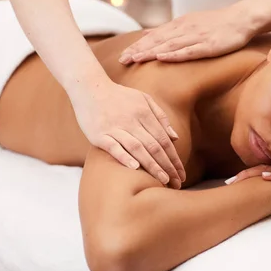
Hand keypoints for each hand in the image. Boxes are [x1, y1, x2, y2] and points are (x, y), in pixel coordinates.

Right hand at [70, 79, 185, 187]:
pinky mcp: (98, 134)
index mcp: (144, 113)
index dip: (174, 157)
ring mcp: (114, 127)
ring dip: (152, 165)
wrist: (89, 87)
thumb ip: (160, 117)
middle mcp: (132, 120)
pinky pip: (113, 147)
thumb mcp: (144, 99)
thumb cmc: (119, 96)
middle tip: (177, 183)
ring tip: (163, 180)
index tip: (181, 173)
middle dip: (167, 166)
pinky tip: (135, 168)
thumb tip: (175, 137)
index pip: (164, 140)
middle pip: (154, 146)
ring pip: (137, 148)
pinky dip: (124, 157)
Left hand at [118, 5, 256, 63]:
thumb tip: (145, 34)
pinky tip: (162, 58)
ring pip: (169, 45)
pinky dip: (174, 54)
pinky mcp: (208, 46)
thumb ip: (167, 30)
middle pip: (157, 41)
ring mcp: (196, 37)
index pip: (153, 37)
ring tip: (136, 60)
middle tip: (122, 61)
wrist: (241, 19)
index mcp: (179, 25)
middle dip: (139, 51)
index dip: (137, 47)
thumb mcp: (188, 22)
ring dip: (151, 52)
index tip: (122, 56)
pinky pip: (189, 51)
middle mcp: (184, 29)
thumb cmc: (216, 23)